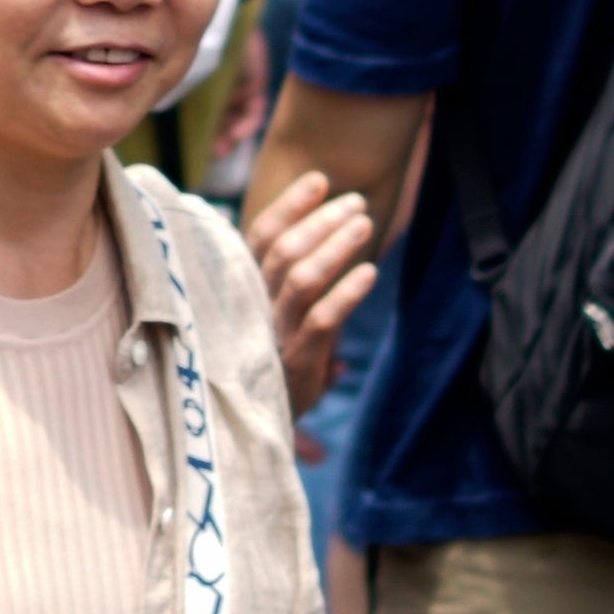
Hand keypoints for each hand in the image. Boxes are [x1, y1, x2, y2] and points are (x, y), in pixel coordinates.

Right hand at [244, 156, 376, 393]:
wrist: (252, 434)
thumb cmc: (267, 370)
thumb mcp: (274, 327)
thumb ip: (295, 297)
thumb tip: (325, 261)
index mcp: (243, 292)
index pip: (260, 237)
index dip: (290, 206)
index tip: (321, 179)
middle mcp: (253, 308)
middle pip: (283, 251)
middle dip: (321, 220)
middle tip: (357, 201)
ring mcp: (273, 334)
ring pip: (299, 278)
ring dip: (334, 246)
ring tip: (365, 223)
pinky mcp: (296, 362)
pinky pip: (321, 320)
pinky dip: (346, 293)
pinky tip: (370, 272)